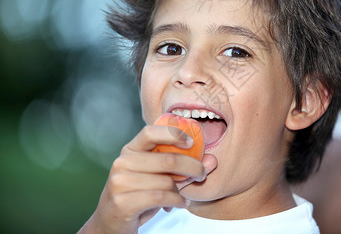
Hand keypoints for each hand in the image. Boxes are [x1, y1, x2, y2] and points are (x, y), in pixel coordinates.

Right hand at [78, 124, 216, 233]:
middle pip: (167, 159)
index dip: (173, 133)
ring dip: (182, 190)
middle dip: (192, 167)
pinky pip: (161, 197)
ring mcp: (120, 182)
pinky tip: (181, 204)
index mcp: (130, 150)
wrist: (111, 224)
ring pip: (166, 182)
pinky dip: (177, 201)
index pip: (150, 132)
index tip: (192, 141)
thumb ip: (183, 168)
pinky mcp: (123, 202)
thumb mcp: (157, 178)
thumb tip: (213, 160)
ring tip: (183, 195)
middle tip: (202, 173)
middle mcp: (122, 162)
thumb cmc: (139, 196)